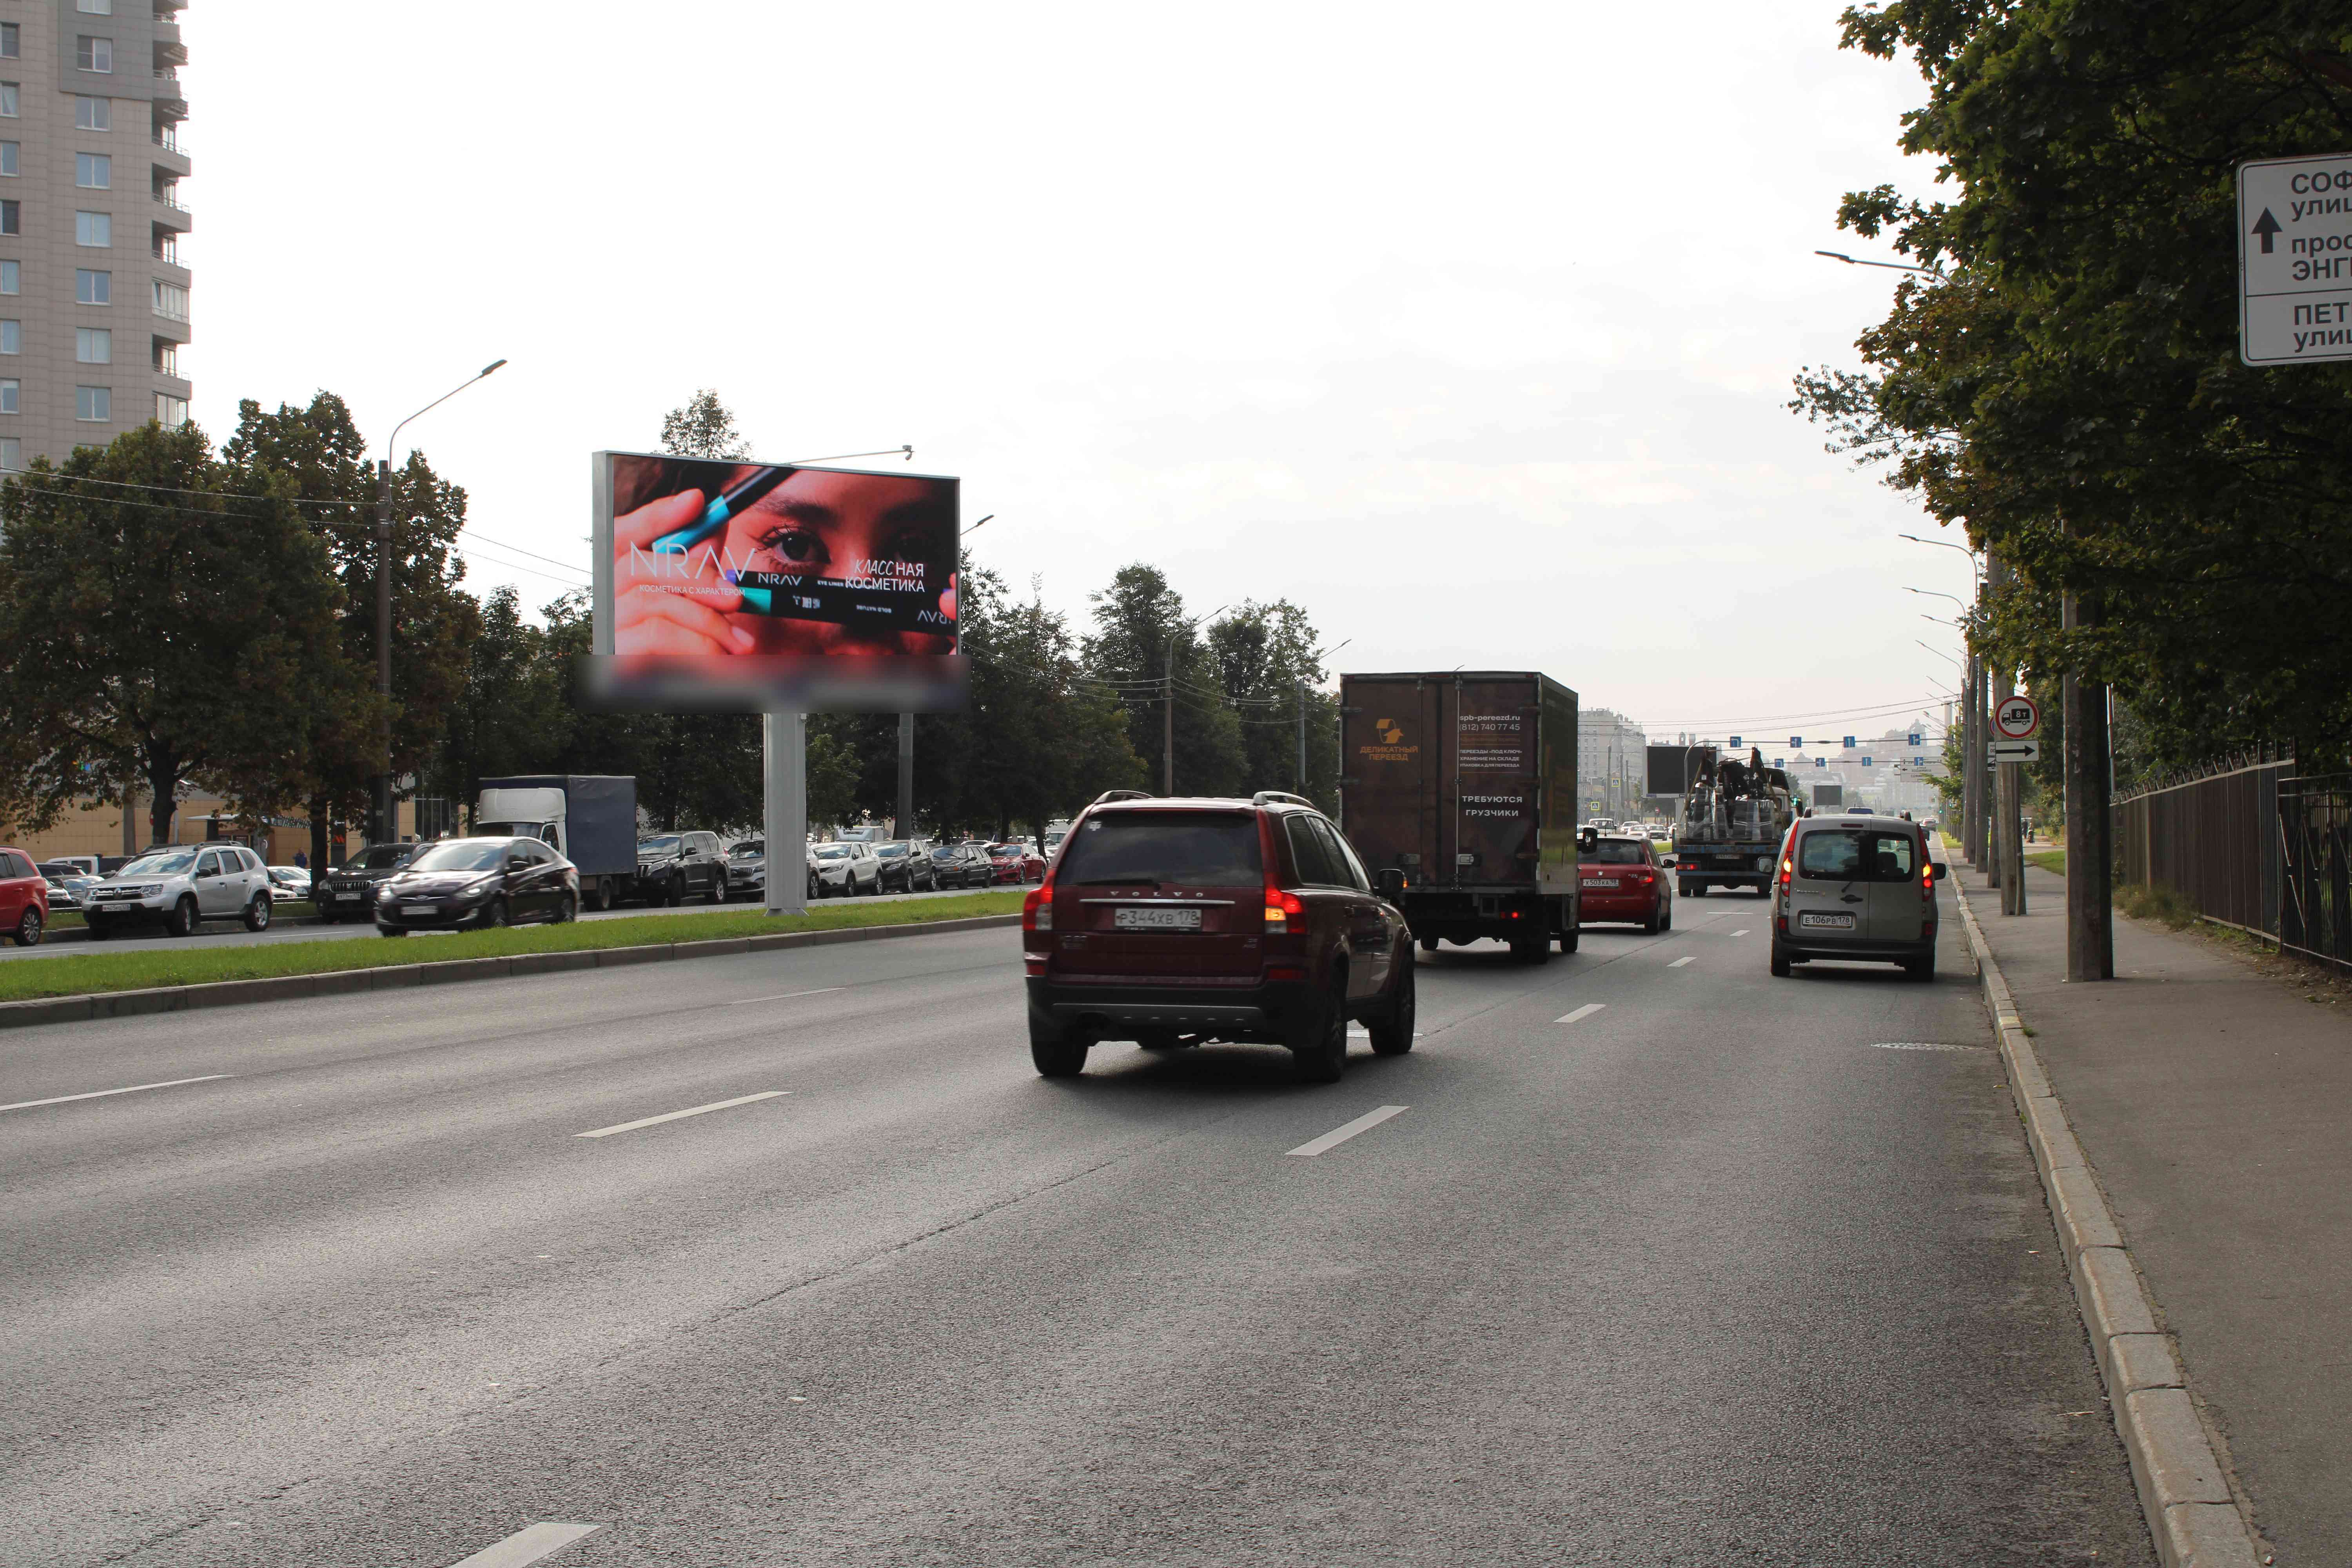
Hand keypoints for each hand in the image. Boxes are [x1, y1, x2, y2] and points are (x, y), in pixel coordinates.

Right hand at [612, 490, 752, 654]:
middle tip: (737, 598)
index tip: (698, 500)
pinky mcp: (616, 662)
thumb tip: (708, 513)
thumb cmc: (672, 637)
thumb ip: (689, 556)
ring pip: (659, 611)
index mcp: (617, 570)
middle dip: (700, 581)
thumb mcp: (681, 595)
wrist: (647, 692)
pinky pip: (660, 649)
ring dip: (707, 626)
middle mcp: (605, 594)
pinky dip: (697, 653)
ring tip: (738, 643)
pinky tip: (719, 662)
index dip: (660, 513)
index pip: (627, 529)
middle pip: (647, 571)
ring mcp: (607, 628)